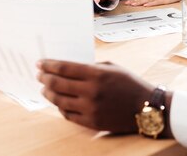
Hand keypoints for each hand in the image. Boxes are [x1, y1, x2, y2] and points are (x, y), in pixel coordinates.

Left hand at [37, 60, 161, 133]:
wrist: (146, 107)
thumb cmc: (130, 84)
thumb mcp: (112, 67)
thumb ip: (90, 67)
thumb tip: (69, 68)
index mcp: (96, 74)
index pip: (64, 68)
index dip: (49, 65)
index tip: (40, 63)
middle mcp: (91, 92)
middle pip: (58, 84)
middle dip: (45, 78)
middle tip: (40, 75)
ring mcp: (90, 109)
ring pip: (59, 101)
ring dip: (48, 93)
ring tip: (45, 89)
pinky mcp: (91, 122)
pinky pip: (68, 115)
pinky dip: (60, 107)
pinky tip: (58, 102)